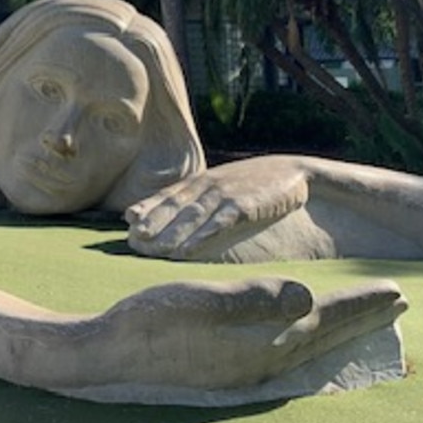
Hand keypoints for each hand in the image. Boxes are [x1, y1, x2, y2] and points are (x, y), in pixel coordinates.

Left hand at [124, 156, 310, 259]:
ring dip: (171, 233)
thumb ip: (197, 199)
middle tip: (133, 239)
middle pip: (175, 207)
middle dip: (153, 223)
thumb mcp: (221, 187)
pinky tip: (189, 249)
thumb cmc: (252, 184)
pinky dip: (203, 235)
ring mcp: (226, 195)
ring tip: (154, 249)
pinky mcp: (246, 206)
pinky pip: (220, 222)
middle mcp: (208, 186)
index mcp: (200, 182)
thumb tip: (173, 218)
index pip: (168, 195)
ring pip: (193, 216)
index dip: (148, 207)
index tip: (128, 220)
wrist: (294, 172)